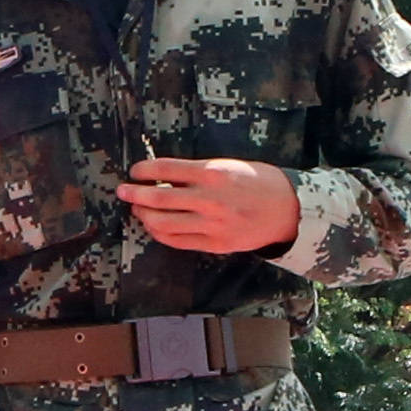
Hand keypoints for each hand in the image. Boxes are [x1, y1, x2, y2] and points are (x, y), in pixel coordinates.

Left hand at [113, 155, 299, 256]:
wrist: (287, 210)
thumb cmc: (259, 182)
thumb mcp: (229, 166)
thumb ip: (198, 172)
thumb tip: (165, 176)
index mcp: (213, 174)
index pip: (167, 169)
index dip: (144, 169)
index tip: (135, 171)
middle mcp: (209, 200)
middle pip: (159, 198)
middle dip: (135, 194)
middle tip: (123, 191)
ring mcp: (211, 225)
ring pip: (164, 223)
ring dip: (144, 215)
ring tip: (138, 209)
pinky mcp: (214, 244)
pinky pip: (177, 241)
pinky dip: (160, 233)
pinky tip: (154, 226)